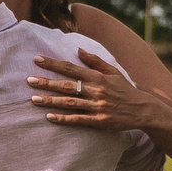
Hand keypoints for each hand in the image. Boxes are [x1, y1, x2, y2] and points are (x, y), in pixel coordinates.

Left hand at [29, 51, 163, 131]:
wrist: (143, 109)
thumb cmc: (125, 89)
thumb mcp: (113, 71)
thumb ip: (95, 61)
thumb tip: (78, 49)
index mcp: (98, 77)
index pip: (71, 68)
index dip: (53, 64)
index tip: (37, 59)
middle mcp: (96, 90)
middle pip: (67, 85)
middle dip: (47, 82)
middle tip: (29, 80)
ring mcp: (97, 106)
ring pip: (70, 103)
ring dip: (51, 101)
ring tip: (34, 99)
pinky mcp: (99, 121)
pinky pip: (78, 120)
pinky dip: (63, 119)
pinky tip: (49, 117)